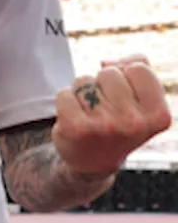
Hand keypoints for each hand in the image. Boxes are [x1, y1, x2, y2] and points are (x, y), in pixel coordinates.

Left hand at [53, 59, 170, 176]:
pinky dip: (66, 101)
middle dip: (103, 85)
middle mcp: (135, 123)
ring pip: (84, 81)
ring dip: (83, 93)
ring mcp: (105, 126)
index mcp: (159, 115)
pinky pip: (64, 93)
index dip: (127, 76)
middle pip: (109, 72)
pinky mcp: (76, 128)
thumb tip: (106, 61)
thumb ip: (137, 67)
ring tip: (91, 114)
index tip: (127, 97)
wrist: (94, 161)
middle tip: (106, 109)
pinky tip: (75, 119)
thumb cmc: (120, 120)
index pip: (139, 68)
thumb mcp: (141, 98)